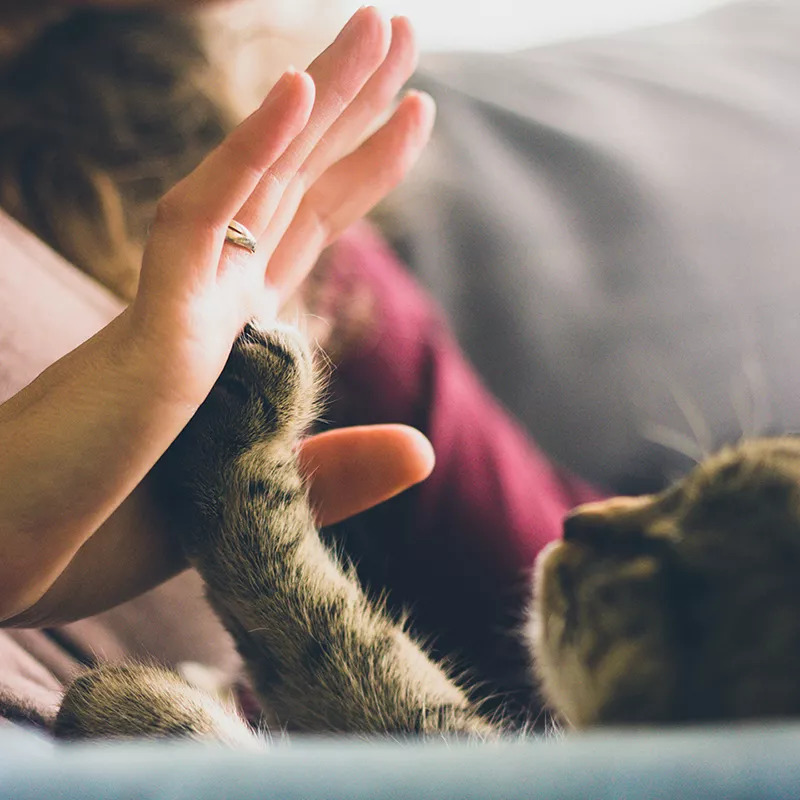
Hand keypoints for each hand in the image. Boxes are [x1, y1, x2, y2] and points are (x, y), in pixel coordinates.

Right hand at [0, 8, 436, 624]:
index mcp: (234, 334)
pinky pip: (202, 223)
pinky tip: (298, 90)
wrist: (4, 562)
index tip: (413, 114)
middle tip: (399, 30)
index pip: (308, 227)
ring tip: (383, 25)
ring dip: (322, 97)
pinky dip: (249, 154)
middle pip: (297, 182)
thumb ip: (334, 471)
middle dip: (352, 105)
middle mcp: (211, 302)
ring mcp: (181, 306)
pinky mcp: (150, 328)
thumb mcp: (253, 503)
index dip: (361, 167)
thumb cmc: (107, 530)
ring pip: (264, 178)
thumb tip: (425, 449)